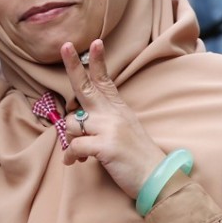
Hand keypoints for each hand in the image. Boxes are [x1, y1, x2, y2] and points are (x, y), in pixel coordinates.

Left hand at [60, 39, 165, 198]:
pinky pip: (74, 145)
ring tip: (78, 154)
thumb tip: (75, 123)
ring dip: (70, 140)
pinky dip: (71, 156)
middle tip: (64, 46)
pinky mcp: (104, 145)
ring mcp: (109, 128)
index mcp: (118, 109)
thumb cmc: (136, 157)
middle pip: (86, 87)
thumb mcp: (124, 131)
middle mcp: (112, 114)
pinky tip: (75, 163)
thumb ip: (101, 121)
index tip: (94, 42)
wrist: (157, 179)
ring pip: (71, 124)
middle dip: (73, 66)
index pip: (105, 80)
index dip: (96, 62)